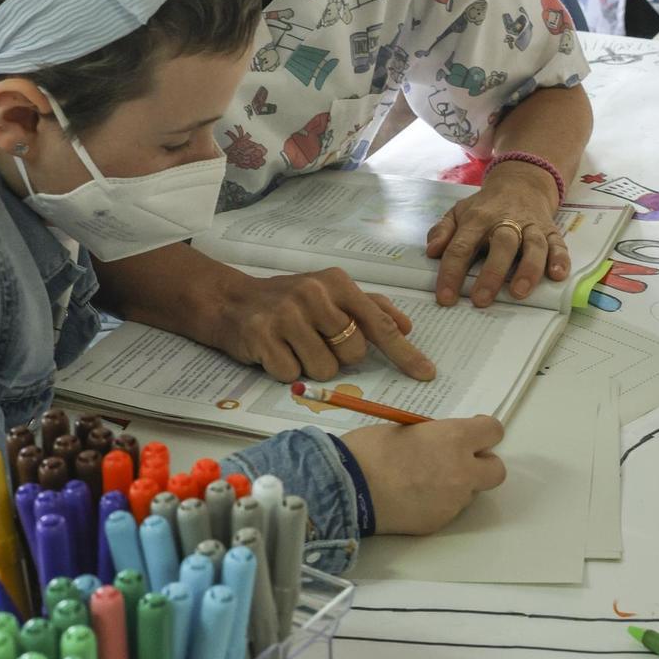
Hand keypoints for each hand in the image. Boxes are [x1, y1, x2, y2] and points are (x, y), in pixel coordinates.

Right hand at [206, 264, 435, 383]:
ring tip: (294, 345)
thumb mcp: (330, 293)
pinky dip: (286, 371)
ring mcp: (286, 315)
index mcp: (337, 282)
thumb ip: (370, 308)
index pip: (378, 324)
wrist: (232, 301)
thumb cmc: (289, 300)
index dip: (404, 352)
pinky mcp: (262, 337)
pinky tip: (275, 351)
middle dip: (339, 356)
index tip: (426, 373)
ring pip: (325, 369)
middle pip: (353, 354)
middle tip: (316, 340)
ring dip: (311, 366)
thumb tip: (406, 326)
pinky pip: (292, 376)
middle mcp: (314, 294)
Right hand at [348, 416, 505, 533]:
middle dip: (482, 464)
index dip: (482, 432)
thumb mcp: (407, 429)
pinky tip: (413, 498)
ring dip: (457, 485)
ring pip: (471, 492)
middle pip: (496, 470)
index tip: (470, 433)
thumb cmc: (371, 449)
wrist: (348, 489)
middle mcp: (462, 471)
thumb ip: (434, 436)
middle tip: (458, 460)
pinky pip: (449, 510)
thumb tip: (442, 443)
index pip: (493, 431)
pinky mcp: (439, 523)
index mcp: (455, 438)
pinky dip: (438, 503)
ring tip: (424, 481)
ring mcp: (453, 501)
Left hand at [425, 164, 568, 306]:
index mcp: (478, 219)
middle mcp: (506, 221)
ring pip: (533, 245)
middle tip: (481, 300)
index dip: (452, 273)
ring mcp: (531, 226)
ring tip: (519, 292)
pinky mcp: (552, 231)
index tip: (445, 298)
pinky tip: (558, 275)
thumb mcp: (459, 212)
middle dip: (491, 273)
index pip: (462, 246)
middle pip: (501, 245)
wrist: (521, 183)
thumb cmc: (486, 207)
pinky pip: (559, 244)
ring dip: (528, 269)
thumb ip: (442, 230)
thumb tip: (431, 252)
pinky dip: (560, 259)